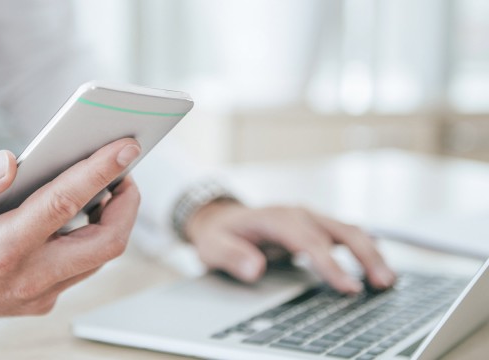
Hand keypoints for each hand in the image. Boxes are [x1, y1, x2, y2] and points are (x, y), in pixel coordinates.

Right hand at [0, 138, 140, 332]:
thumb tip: (10, 161)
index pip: (63, 204)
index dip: (100, 172)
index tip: (126, 147)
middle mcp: (25, 279)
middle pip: (103, 244)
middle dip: (127, 205)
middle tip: (126, 172)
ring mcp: (36, 295)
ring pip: (97, 259)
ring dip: (113, 222)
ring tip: (110, 186)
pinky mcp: (39, 299)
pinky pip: (81, 268)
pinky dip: (92, 238)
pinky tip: (85, 212)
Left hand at [185, 202, 394, 293]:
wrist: (222, 218)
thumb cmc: (220, 234)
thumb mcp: (213, 246)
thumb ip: (232, 257)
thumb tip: (255, 269)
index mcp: (276, 218)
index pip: (309, 241)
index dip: (331, 264)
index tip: (348, 287)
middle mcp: (298, 214)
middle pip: (339, 230)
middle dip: (364, 256)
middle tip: (381, 283)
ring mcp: (310, 218)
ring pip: (349, 230)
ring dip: (371, 253)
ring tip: (388, 280)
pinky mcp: (316, 226)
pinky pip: (346, 234)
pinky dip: (365, 248)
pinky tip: (377, 265)